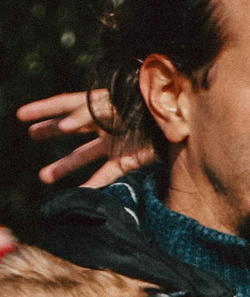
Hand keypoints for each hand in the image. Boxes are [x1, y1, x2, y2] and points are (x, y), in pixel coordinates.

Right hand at [17, 90, 154, 186]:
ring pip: (84, 154)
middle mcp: (105, 123)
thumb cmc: (150, 104)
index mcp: (101, 104)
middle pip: (72, 127)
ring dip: (65, 165)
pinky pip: (108, 173)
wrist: (181, 118)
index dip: (44, 109)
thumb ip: (91, 112)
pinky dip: (94, 183)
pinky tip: (80, 194)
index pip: (67, 104)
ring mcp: (116, 141)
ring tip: (44, 176)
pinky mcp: (129, 158)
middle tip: (32, 134)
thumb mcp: (117, 103)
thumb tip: (66, 125)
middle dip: (50, 130)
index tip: (21, 115)